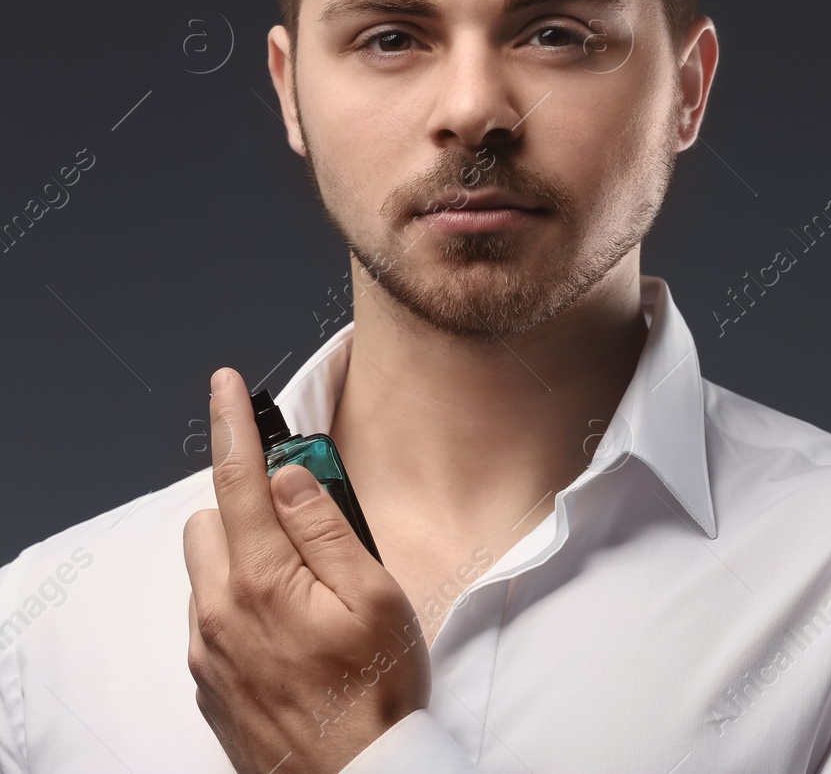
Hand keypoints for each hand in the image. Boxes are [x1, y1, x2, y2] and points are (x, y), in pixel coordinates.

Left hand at [183, 367, 429, 772]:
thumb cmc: (378, 691)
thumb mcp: (376, 596)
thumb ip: (326, 528)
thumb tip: (288, 476)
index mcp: (263, 582)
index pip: (237, 480)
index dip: (231, 424)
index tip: (224, 383)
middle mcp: (218, 613)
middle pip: (210, 520)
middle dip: (248, 504)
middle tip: (308, 522)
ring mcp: (207, 651)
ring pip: (207, 569)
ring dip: (244, 555)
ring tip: (306, 586)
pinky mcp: (207, 682)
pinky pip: (211, 615)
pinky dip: (242, 600)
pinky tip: (292, 629)